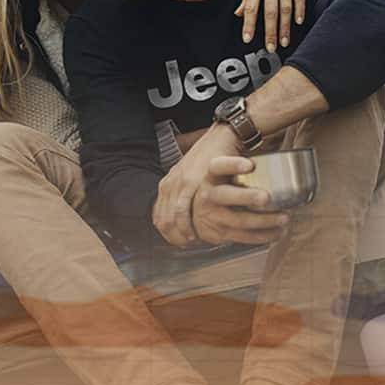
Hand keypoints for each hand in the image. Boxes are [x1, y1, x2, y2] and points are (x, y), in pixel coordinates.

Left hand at [154, 127, 238, 246]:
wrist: (224, 137)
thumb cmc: (213, 158)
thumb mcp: (194, 176)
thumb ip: (187, 193)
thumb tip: (188, 215)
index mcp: (168, 183)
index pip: (159, 216)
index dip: (168, 234)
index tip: (181, 244)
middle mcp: (170, 183)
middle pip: (164, 219)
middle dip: (175, 237)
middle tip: (189, 247)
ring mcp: (180, 182)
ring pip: (174, 217)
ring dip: (184, 233)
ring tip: (195, 243)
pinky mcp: (193, 181)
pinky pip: (185, 209)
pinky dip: (191, 225)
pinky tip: (200, 234)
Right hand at [193, 156, 290, 244]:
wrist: (194, 216)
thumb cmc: (219, 188)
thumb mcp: (221, 175)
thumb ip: (238, 168)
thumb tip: (272, 150)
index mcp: (210, 176)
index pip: (217, 166)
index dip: (232, 165)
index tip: (250, 165)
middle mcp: (207, 195)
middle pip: (225, 195)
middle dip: (246, 197)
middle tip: (266, 197)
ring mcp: (212, 216)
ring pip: (238, 220)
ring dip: (263, 220)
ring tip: (284, 217)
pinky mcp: (218, 233)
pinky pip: (242, 236)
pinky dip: (263, 235)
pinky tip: (278, 231)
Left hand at [238, 0, 306, 51]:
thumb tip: (239, 14)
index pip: (251, 7)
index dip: (249, 24)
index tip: (247, 39)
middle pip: (270, 11)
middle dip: (270, 31)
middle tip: (270, 48)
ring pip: (286, 7)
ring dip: (285, 27)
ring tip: (284, 42)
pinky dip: (300, 10)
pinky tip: (298, 23)